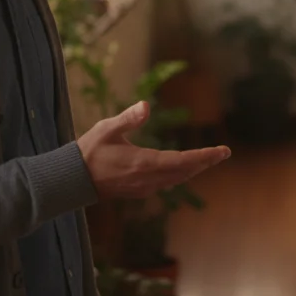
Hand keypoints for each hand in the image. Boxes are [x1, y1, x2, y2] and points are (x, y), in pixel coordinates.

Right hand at [78, 102, 231, 200]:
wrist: (73, 180)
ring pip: (176, 180)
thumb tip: (145, 105)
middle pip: (184, 172)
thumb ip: (128, 118)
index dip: (204, 156)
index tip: (222, 152)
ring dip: (193, 170)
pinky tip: (182, 170)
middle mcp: (148, 178)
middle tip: (222, 154)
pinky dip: (179, 175)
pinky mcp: (138, 191)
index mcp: (144, 162)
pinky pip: (166, 184)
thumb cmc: (90, 151)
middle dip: (204, 162)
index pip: (182, 160)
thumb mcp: (107, 129)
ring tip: (207, 160)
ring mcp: (144, 187)